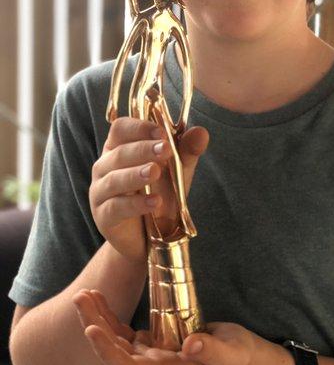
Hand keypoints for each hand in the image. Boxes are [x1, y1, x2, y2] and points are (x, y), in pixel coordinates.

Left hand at [73, 289, 295, 364]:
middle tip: (81, 296)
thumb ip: (211, 349)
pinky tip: (106, 300)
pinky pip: (128, 334)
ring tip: (86, 294)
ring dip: (100, 319)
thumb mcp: (231, 352)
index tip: (90, 327)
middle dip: (94, 325)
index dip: (106, 349)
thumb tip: (190, 344)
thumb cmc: (241, 356)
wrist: (249, 358)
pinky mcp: (158, 344)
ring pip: (118, 341)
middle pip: (115, 352)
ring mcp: (155, 357)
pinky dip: (114, 318)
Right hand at [89, 117, 208, 263]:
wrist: (151, 236)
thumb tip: (201, 132)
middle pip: (119, 152)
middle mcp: (104, 166)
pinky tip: (154, 202)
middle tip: (165, 150)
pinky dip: (136, 204)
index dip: (140, 127)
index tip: (162, 132)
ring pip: (113, 179)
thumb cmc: (161, 193)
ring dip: (136, 174)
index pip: (121, 128)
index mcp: (119, 147)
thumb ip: (187, 150)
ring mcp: (100, 192)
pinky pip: (116, 207)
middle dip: (143, 149)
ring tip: (156, 172)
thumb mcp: (178, 170)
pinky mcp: (103, 216)